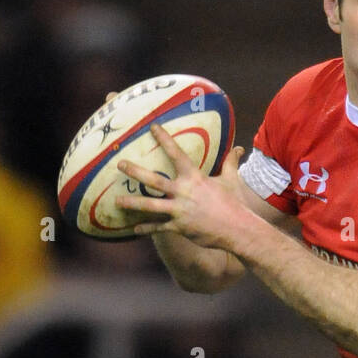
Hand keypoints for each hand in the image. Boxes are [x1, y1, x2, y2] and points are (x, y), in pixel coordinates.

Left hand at [114, 123, 246, 247]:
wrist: (237, 229)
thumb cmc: (234, 203)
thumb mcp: (231, 180)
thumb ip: (230, 163)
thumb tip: (239, 148)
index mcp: (194, 177)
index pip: (176, 154)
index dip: (164, 139)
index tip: (152, 127)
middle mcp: (183, 192)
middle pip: (154, 180)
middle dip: (136, 171)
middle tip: (120, 164)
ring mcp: (179, 210)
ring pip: (151, 206)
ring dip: (132, 203)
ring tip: (117, 201)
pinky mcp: (179, 227)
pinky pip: (159, 228)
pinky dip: (147, 229)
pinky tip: (135, 230)